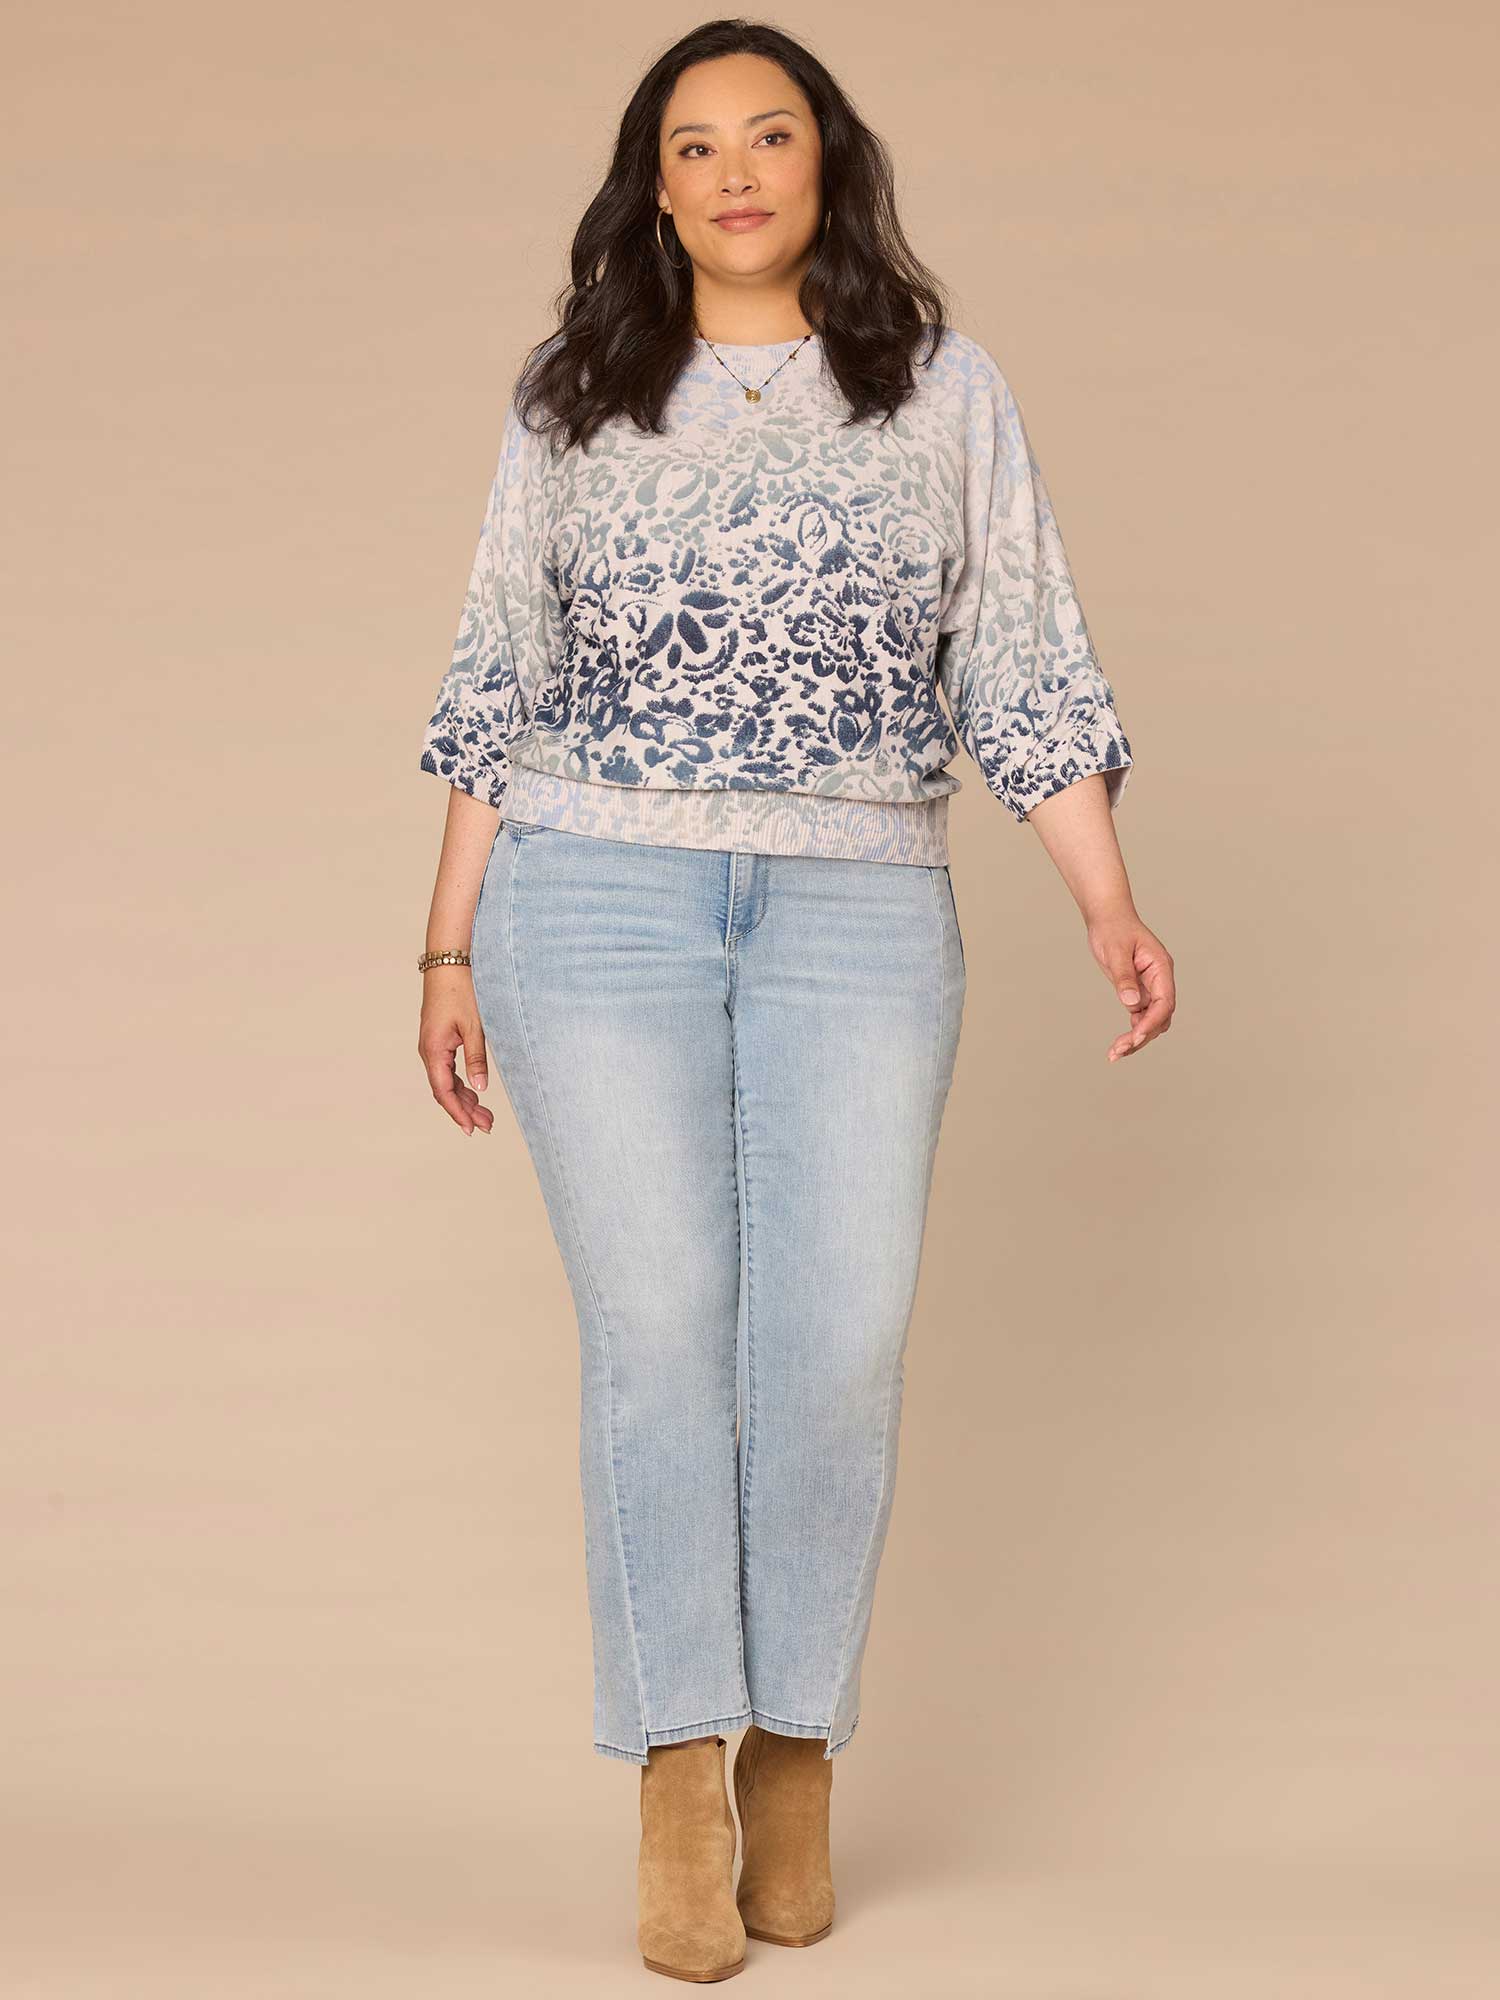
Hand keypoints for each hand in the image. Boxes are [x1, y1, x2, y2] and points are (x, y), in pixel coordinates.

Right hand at [418, 968, 495, 1134]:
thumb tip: (480, 1089)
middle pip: (445, 1090)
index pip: (444, 1091)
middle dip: (465, 1110)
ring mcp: (432, 1046)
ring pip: (446, 1081)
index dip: (458, 1113)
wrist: (448, 963)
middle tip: (487, 1125)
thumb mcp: (474, 1026)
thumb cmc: (461, 991)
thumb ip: (477, 1059)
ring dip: (465, 1098)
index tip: (471, 1129)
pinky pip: (447, 1070)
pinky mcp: (438, 1040)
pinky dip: (460, 1083)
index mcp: (434, 1050)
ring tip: (486, 1115)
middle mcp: (429, 1051)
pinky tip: (474, 1092)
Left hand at [1086, 910, 1175, 1061]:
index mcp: (1161, 968)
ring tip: (1114, 1054)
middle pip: (1160, 1017)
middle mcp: (1160, 980)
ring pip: (1151, 1021)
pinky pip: (1140, 1017)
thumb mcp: (1116, 951)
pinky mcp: (1138, 992)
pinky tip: (1118, 1046)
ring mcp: (1150, 988)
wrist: (1107, 918)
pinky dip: (1131, 1032)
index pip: (1164, 1002)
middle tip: (1118, 1051)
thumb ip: (1124, 977)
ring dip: (1136, 1039)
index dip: (1152, 1021)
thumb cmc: (1113, 929)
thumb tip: (1131, 1003)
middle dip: (1142, 1036)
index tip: (1136, 1036)